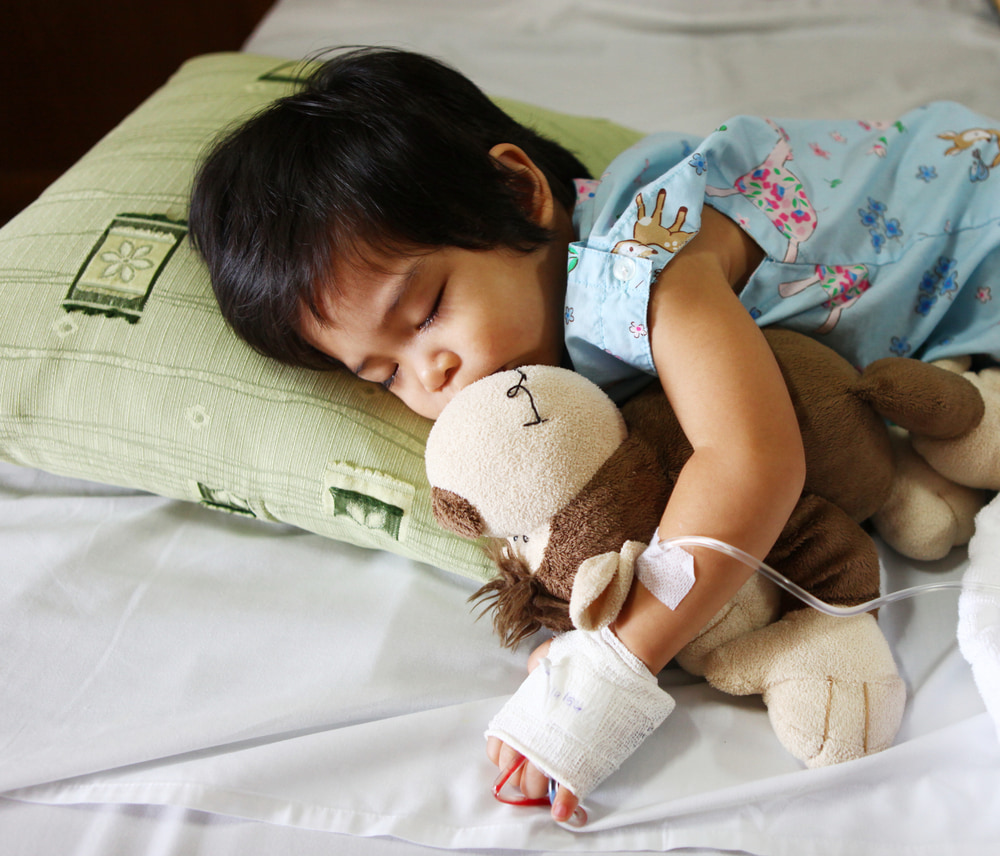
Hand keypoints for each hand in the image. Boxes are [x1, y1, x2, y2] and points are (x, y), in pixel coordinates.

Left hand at [485, 628, 673, 823]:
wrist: (618, 662)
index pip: (499, 747)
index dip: (506, 756)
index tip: (515, 757)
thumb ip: (536, 674)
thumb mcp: (546, 659)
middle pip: (515, 773)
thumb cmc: (584, 656)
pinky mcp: (585, 762)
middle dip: (521, 777)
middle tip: (534, 774)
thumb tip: (536, 674)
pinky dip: (565, 804)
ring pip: (537, 785)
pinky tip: (561, 812)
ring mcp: (557, 751)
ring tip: (548, 790)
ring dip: (540, 791)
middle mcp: (534, 736)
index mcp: (523, 713)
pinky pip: (569, 791)